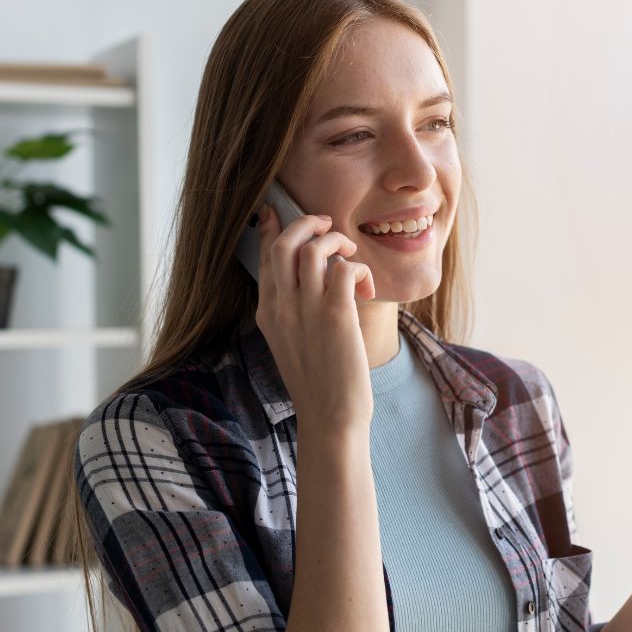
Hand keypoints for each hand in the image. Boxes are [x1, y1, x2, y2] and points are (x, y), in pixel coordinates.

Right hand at [253, 202, 376, 431]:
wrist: (329, 419)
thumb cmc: (318, 384)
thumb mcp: (290, 344)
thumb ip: (291, 313)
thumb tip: (308, 284)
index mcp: (268, 313)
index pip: (265, 257)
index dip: (271, 229)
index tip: (275, 212)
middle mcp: (282, 307)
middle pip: (285, 242)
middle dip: (307, 223)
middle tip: (327, 227)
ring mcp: (307, 311)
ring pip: (314, 248)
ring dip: (338, 241)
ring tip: (352, 255)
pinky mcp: (336, 316)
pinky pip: (345, 269)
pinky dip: (359, 268)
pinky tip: (366, 289)